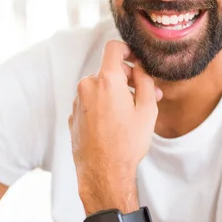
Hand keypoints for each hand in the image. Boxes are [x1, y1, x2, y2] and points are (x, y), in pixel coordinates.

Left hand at [68, 40, 161, 212]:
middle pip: (109, 70)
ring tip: (132, 113)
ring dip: (116, 93)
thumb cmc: (127, 143)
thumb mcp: (147, 110)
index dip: (127, 49)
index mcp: (107, 80)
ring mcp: (77, 102)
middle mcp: (87, 87)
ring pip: (100, 87)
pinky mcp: (73, 116)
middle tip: (146, 94)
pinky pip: (91, 102)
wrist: (104, 173)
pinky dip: (104, 105)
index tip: (136, 58)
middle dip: (128, 79)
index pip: (113, 48)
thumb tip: (140, 69)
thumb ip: (145, 82)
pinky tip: (116, 124)